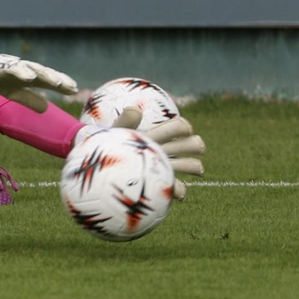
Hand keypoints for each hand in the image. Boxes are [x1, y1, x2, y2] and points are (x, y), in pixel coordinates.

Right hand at [0, 38, 77, 111]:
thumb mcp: (13, 93)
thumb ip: (29, 99)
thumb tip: (46, 108)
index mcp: (27, 75)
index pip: (47, 79)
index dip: (61, 84)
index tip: (74, 90)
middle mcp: (23, 68)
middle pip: (44, 73)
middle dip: (57, 79)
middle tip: (71, 87)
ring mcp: (12, 65)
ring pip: (31, 68)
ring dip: (45, 74)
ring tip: (57, 82)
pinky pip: (12, 68)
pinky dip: (22, 71)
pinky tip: (30, 77)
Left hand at [77, 106, 206, 199]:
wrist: (102, 168)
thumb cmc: (109, 145)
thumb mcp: (116, 132)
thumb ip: (124, 121)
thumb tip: (135, 109)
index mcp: (158, 135)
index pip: (180, 127)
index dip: (184, 127)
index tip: (181, 130)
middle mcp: (167, 151)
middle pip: (193, 144)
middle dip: (195, 145)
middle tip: (188, 148)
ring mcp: (167, 169)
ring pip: (192, 165)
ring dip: (192, 166)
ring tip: (174, 167)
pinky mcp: (164, 187)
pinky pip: (180, 189)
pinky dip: (179, 189)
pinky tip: (169, 189)